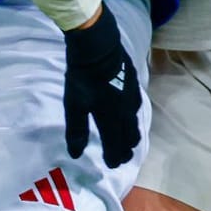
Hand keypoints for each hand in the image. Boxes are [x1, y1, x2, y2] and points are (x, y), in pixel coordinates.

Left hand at [63, 4, 141, 165]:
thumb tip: (76, 154)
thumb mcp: (75, 104)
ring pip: (135, 123)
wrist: (98, 44)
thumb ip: (77, 130)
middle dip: (125, 150)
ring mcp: (132, 96)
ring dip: (131, 135)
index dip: (113, 158)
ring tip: (128, 141)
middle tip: (121, 157)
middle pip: (130, 137)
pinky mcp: (135, 83)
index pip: (116, 146)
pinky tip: (129, 114)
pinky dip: (133, 118)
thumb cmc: (83, 76)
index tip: (111, 165)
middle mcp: (126, 111)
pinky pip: (136, 108)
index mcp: (112, 119)